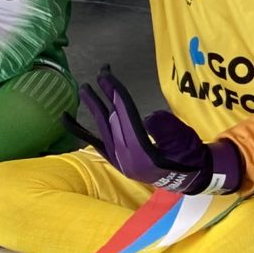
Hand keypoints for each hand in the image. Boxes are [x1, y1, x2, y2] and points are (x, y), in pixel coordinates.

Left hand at [72, 67, 243, 192]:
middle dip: (104, 95)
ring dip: (93, 106)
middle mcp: (124, 156)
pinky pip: (94, 141)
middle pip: (112, 119)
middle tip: (99, 73)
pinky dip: (78, 129)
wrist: (187, 179)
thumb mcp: (184, 141)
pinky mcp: (115, 158)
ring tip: (84, 89)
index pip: (125, 116)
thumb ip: (167, 129)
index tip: (107, 76)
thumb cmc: (188, 157)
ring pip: (102, 127)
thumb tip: (147, 117)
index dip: (115, 94)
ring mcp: (117, 158)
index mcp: (141, 152)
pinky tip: (64, 118)